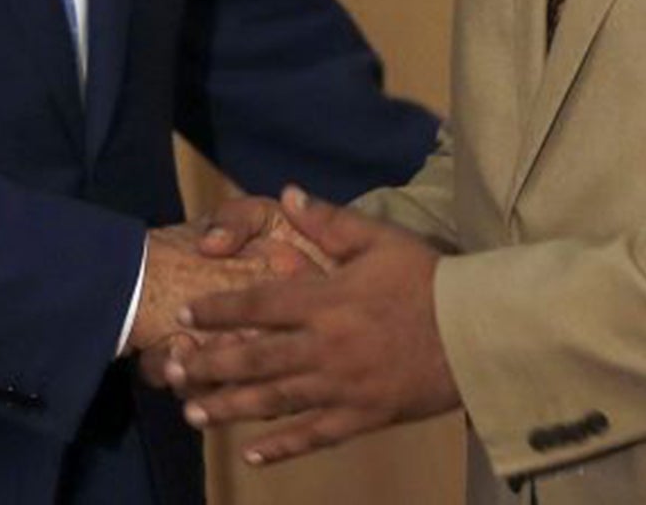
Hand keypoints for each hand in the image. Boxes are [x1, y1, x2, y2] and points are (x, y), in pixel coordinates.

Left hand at [166, 185, 460, 464]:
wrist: (474, 331)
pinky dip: (281, 447)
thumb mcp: (380, 239)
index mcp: (326, 301)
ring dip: (230, 407)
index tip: (187, 314)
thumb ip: (330, 220)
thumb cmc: (427, 279)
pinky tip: (251, 454)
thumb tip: (288, 192)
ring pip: (274, 402)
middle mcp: (325, 348)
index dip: (219, 310)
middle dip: (209, 364)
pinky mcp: (361, 417)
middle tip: (171, 368)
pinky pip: (314, 436)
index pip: (259, 306)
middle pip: (255, 359)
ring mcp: (341, 388)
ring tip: (193, 412)